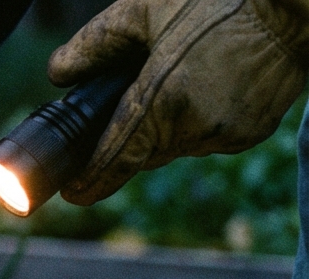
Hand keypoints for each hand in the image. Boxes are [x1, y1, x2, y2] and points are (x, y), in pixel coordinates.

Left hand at [50, 0, 308, 204]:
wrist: (290, 8)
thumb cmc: (216, 2)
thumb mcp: (143, 11)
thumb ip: (93, 44)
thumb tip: (58, 74)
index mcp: (163, 100)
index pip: (117, 160)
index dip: (91, 180)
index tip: (72, 193)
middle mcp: (195, 127)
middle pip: (143, 152)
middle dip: (131, 137)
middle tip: (134, 99)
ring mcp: (226, 135)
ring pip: (175, 146)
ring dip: (165, 128)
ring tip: (178, 81)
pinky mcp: (250, 135)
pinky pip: (207, 139)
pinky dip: (197, 123)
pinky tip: (208, 87)